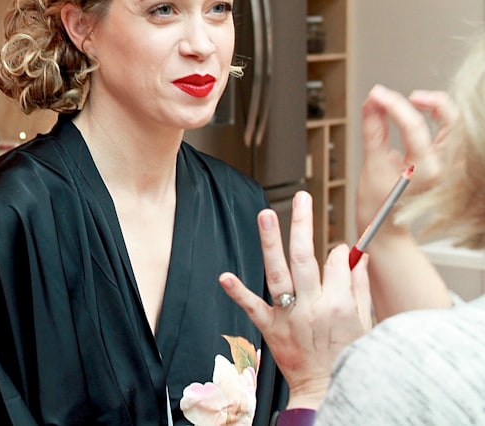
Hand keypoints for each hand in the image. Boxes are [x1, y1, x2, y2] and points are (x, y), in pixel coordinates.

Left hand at [219, 192, 371, 409]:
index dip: (337, 251)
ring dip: (270, 242)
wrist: (327, 392)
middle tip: (301, 198)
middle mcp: (313, 306)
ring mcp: (289, 316)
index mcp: (340, 304)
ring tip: (265, 215)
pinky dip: (238, 291)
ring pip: (278, 272)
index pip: (336, 261)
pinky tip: (224, 276)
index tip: (337, 251)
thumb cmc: (350, 359)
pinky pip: (252, 307)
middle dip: (303, 223)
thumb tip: (359, 257)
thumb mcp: (366, 323)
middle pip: (306, 257)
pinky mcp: (270, 328)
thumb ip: (360, 287)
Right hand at [356, 85, 456, 235]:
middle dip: (428, 101)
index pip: (414, 126)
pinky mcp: (446, 163)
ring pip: (453, 123)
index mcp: (425, 170)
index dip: (392, 104)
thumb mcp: (371, 166)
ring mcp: (448, 166)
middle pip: (451, 119)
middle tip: (406, 97)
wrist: (386, 229)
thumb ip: (373, 131)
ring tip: (410, 103)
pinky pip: (449, 133)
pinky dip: (435, 119)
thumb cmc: (378, 207)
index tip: (376, 95)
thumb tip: (371, 105)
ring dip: (434, 108)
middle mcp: (444, 167)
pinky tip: (417, 117)